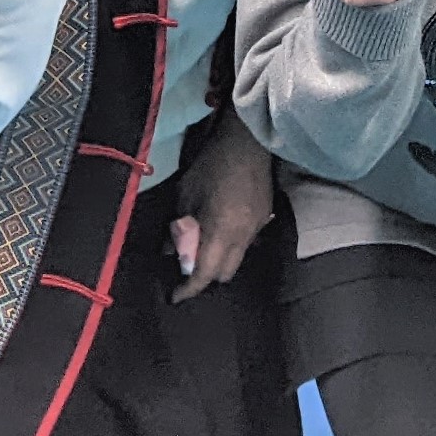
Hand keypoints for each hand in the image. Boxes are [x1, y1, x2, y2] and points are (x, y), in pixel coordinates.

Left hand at [167, 110, 279, 303]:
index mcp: (221, 230)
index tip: (175, 296)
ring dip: (218, 260)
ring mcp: (257, 227)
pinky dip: (230, 245)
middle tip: (186, 266)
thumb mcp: (185, 194)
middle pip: (224, 273)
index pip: (205, 273)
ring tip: (202, 245)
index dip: (189, 288)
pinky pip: (246, 243)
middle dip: (204, 276)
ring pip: (237, 259)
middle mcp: (243, 235)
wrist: (248, 140)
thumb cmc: (212, 164)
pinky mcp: (265, 216)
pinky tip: (220, 228)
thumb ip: (179, 227)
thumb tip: (170, 251)